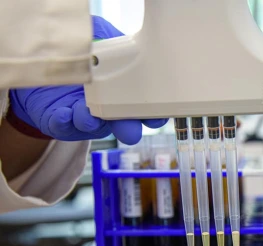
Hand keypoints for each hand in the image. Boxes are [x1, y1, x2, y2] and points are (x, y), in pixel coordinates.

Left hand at [8, 16, 166, 144]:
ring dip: (93, 123)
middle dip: (128, 128)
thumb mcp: (98, 35)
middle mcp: (110, 110)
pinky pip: (63, 125)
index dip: (154, 115)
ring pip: (94, 127)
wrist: (43, 63)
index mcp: (126, 93)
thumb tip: (120, 39)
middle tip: (129, 128)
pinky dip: (64, 120)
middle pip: (125, 126)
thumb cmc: (80, 52)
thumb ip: (110, 36)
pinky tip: (64, 113)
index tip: (155, 116)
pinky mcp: (61, 122)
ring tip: (88, 115)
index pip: (146, 110)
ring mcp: (87, 118)